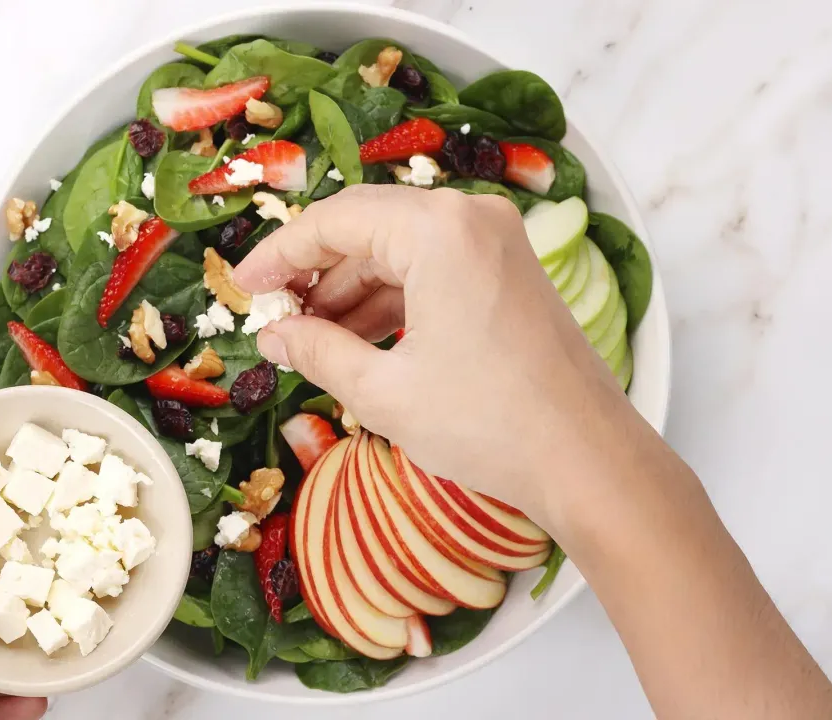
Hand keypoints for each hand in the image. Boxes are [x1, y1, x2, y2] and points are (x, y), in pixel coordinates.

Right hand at [235, 184, 638, 525]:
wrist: (587, 460)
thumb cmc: (485, 424)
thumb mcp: (383, 391)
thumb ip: (316, 350)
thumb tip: (274, 335)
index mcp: (439, 230)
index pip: (334, 221)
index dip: (279, 255)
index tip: (243, 289)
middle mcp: (471, 218)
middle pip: (367, 228)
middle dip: (315, 275)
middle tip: (274, 317)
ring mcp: (497, 243)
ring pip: (399, 252)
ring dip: (351, 293)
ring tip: (310, 341)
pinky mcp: (509, 273)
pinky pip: (432, 271)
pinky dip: (392, 302)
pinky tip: (359, 343)